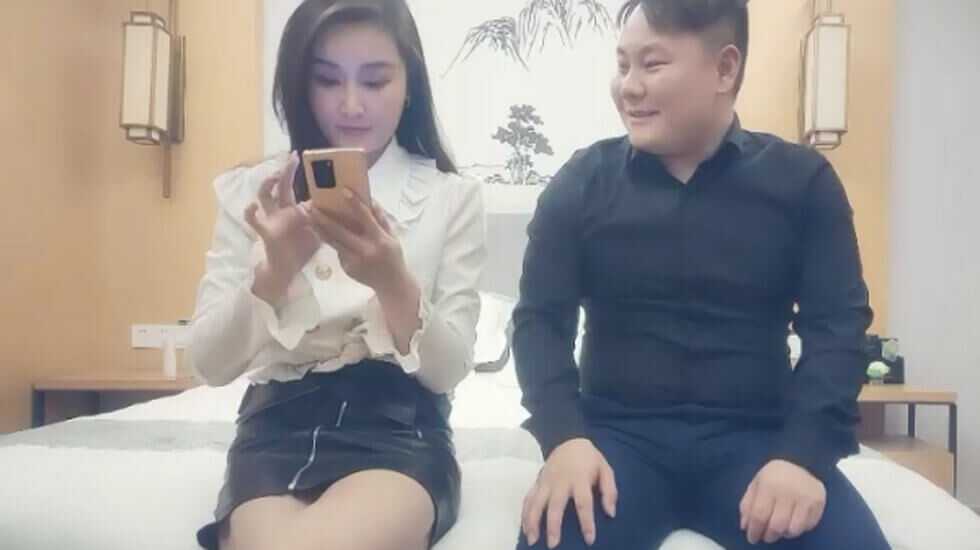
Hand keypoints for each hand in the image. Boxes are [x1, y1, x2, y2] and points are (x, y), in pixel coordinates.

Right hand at [243, 152, 319, 302]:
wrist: (287, 270)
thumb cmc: (302, 249)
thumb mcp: (319, 231)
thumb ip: (329, 220)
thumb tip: (349, 208)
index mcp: (296, 209)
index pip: (297, 187)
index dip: (301, 175)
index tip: (311, 161)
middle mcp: (282, 211)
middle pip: (282, 186)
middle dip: (287, 170)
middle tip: (293, 157)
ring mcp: (272, 219)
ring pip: (264, 196)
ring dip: (267, 184)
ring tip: (275, 176)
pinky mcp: (266, 232)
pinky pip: (254, 221)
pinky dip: (250, 213)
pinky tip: (251, 205)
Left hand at [308, 189, 408, 294]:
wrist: (391, 284)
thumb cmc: (393, 257)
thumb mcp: (393, 237)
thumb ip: (381, 219)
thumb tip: (371, 199)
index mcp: (380, 239)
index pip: (365, 218)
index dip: (354, 204)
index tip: (343, 191)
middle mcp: (365, 250)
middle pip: (340, 232)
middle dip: (324, 218)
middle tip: (311, 206)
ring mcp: (354, 261)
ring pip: (332, 242)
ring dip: (318, 229)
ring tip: (308, 217)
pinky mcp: (346, 268)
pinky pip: (338, 251)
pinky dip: (332, 242)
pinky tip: (325, 233)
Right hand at [522, 438, 616, 547]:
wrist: (570, 441)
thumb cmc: (590, 460)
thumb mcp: (606, 469)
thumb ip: (610, 491)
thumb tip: (610, 513)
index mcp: (579, 478)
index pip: (583, 502)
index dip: (586, 522)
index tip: (589, 539)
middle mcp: (560, 481)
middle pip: (555, 505)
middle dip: (553, 525)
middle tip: (553, 544)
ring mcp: (546, 481)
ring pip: (536, 502)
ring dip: (533, 521)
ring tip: (532, 540)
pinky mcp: (537, 482)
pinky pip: (528, 498)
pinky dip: (525, 514)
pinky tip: (525, 529)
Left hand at [740, 460, 825, 544]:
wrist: (800, 462)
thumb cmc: (774, 476)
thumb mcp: (756, 484)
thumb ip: (747, 504)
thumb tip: (745, 526)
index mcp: (769, 484)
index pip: (759, 515)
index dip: (754, 531)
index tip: (752, 538)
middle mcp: (788, 490)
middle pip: (776, 525)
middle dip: (768, 536)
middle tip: (766, 536)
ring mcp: (805, 497)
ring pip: (793, 530)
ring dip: (783, 534)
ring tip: (779, 529)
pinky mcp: (819, 502)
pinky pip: (807, 526)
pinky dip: (798, 529)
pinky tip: (792, 522)